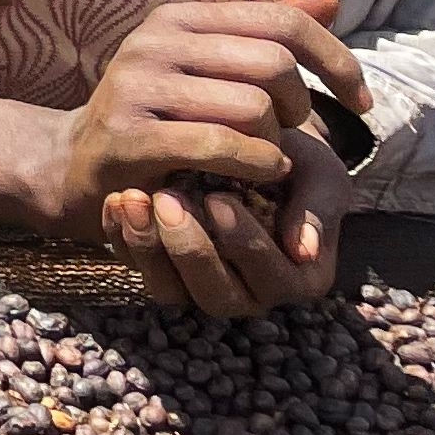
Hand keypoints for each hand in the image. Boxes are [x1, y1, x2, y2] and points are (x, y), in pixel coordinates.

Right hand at [51, 0, 367, 230]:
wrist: (79, 163)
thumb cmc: (161, 118)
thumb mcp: (212, 68)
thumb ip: (267, 35)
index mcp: (178, 18)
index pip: (284, 21)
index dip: (337, 61)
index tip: (362, 101)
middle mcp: (153, 41)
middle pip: (274, 64)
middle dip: (298, 108)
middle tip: (284, 135)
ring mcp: (135, 86)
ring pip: (253, 108)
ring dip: (274, 144)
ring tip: (258, 156)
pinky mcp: (127, 135)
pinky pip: (220, 144)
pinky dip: (255, 163)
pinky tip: (255, 172)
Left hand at [102, 128, 346, 315]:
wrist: (245, 140)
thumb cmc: (290, 158)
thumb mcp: (316, 172)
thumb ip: (318, 206)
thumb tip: (304, 250)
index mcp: (296, 276)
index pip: (273, 278)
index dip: (246, 245)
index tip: (219, 199)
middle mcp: (249, 290)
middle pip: (218, 294)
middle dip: (192, 250)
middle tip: (169, 199)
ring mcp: (201, 283)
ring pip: (171, 290)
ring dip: (149, 247)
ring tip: (134, 197)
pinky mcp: (161, 268)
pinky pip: (137, 268)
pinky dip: (123, 238)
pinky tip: (116, 202)